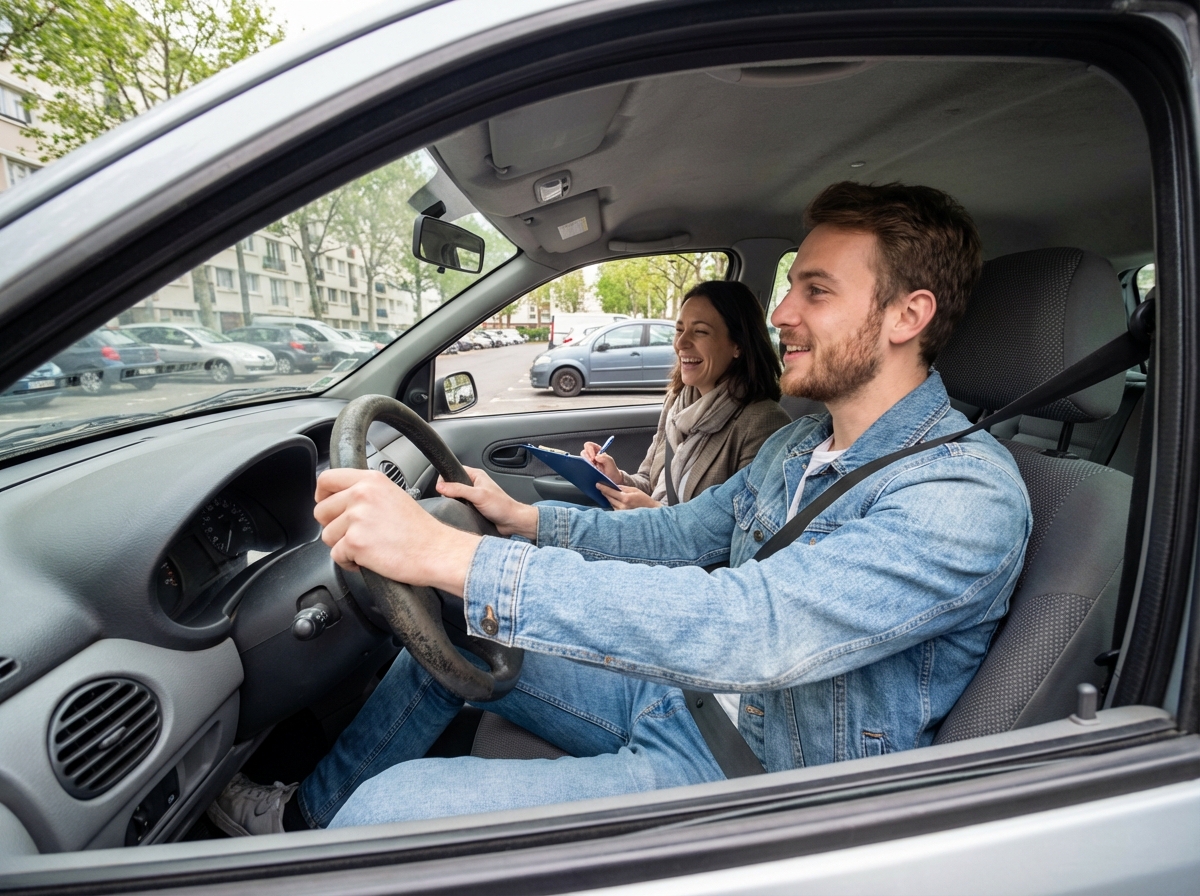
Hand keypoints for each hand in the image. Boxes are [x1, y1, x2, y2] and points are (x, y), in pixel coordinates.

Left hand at [315, 468, 478, 594]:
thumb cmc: (420, 529)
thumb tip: (339, 499)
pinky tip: (368, 558)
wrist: (436, 550)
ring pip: (327, 535)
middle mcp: (361, 494)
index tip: (327, 504)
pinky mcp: (355, 542)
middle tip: (353, 533)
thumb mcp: (393, 495)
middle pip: (321, 510)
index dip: (321, 495)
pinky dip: (349, 562)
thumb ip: (366, 492)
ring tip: (366, 546)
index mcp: (371, 480)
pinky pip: (336, 555)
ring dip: (342, 545)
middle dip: (332, 526)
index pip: (326, 479)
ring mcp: (357, 518)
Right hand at [436, 465, 538, 539]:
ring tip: (459, 508)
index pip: (454, 471)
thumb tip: (440, 486)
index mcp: (476, 475)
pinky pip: (460, 507)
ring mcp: (473, 496)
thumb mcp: (478, 495)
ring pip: (455, 497)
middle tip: (453, 500)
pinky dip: (459, 510)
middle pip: (452, 485)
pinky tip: (461, 514)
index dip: (446, 478)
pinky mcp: (473, 507)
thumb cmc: (502, 506)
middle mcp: (474, 484)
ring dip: (454, 503)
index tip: (442, 488)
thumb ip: (459, 490)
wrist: (512, 522)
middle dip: (449, 493)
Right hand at [581, 441, 621, 482]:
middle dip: (587, 458)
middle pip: (583, 452)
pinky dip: (584, 469)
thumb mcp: (611, 464)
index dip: (590, 449)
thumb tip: (597, 456)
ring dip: (586, 464)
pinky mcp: (586, 469)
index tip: (593, 457)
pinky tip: (590, 472)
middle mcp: (592, 456)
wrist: (611, 481)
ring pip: (581, 460)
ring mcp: (588, 463)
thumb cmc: (611, 471)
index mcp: (598, 451)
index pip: (590, 445)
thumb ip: (606, 458)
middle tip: (592, 464)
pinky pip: (581, 467)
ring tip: (593, 469)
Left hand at [597, 482, 660, 510]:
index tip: (597, 484)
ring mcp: (621, 512)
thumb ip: (623, 488)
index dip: (603, 488)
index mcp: (625, 498)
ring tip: (607, 493)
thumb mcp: (635, 490)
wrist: (650, 511)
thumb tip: (613, 486)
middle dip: (604, 492)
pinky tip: (614, 500)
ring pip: (611, 503)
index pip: (611, 492)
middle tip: (599, 487)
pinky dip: (613, 503)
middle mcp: (622, 506)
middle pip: (609, 498)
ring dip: (608, 498)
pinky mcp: (621, 516)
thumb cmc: (643, 499)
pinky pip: (614, 507)